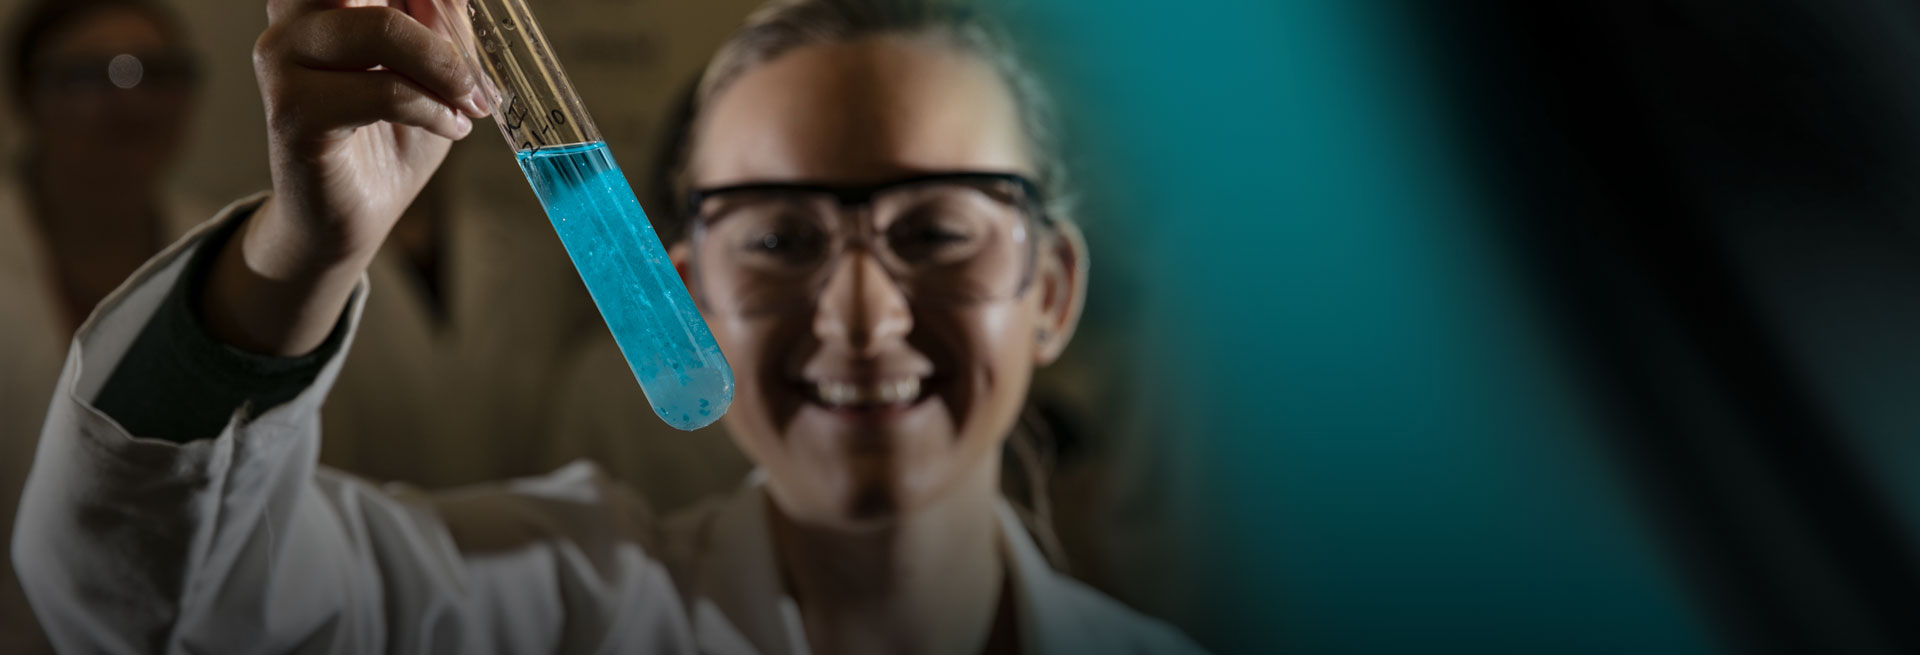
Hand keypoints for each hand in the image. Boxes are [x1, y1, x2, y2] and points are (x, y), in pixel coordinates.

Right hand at [205, 0, 484, 354]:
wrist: (352, 216)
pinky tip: (451, 127)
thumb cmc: (391, 141)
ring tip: (470, 102)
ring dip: (441, 66)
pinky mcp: (293, 112)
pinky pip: (382, 92)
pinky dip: (431, 109)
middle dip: (433, 18)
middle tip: (470, 63)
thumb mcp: (433, 74)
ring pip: (379, 29)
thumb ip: (442, 28)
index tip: (460, 18)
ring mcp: (284, 62)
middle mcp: (295, 22)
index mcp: (326, 4)